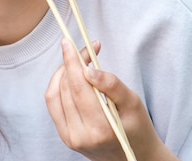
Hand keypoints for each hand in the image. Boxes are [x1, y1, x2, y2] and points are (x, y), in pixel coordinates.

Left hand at [45, 40, 178, 160]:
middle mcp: (80, 136)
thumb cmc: (137, 127)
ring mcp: (69, 138)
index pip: (78, 88)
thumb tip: (89, 69)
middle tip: (84, 50)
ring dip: (64, 73)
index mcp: (100, 129)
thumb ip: (111, 84)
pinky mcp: (64, 136)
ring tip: (79, 63)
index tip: (68, 43)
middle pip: (65, 89)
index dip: (71, 62)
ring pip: (55, 95)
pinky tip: (72, 77)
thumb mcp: (132, 102)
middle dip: (71, 64)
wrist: (133, 156)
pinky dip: (60, 86)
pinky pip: (54, 104)